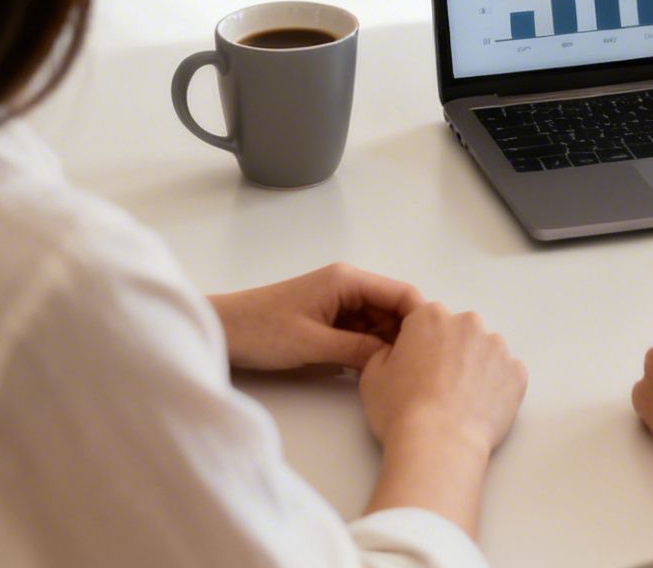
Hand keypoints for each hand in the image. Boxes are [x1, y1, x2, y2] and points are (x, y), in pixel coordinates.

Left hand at [207, 263, 420, 371]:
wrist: (222, 330)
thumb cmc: (261, 331)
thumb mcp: (313, 345)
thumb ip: (358, 350)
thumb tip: (395, 361)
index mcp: (347, 280)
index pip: (401, 294)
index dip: (419, 320)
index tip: (431, 350)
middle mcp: (347, 284)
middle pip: (392, 308)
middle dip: (403, 335)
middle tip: (413, 368)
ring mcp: (337, 300)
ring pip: (377, 321)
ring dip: (385, 344)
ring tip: (394, 371)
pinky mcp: (328, 316)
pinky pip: (359, 329)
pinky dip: (367, 347)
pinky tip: (371, 367)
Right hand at [359, 303, 526, 457]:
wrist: (438, 444)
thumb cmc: (402, 410)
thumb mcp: (372, 375)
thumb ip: (386, 352)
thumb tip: (398, 353)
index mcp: (431, 316)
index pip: (425, 322)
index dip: (418, 346)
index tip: (415, 368)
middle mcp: (468, 323)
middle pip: (458, 333)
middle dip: (449, 353)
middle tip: (435, 386)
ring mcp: (497, 348)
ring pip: (485, 352)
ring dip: (474, 368)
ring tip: (458, 400)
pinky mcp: (517, 374)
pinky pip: (506, 374)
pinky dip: (495, 387)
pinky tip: (478, 407)